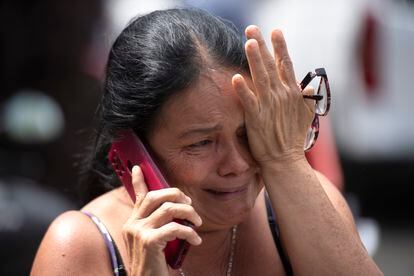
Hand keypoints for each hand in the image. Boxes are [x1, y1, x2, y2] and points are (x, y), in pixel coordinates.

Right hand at [122, 166, 201, 275]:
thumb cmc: (153, 263)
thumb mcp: (152, 240)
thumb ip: (157, 223)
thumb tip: (173, 208)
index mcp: (132, 222)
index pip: (137, 196)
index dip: (139, 180)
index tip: (140, 167)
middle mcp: (132, 224)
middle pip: (155, 196)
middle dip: (177, 195)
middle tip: (190, 204)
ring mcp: (139, 232)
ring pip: (169, 209)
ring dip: (188, 213)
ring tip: (197, 222)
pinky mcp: (149, 242)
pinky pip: (175, 228)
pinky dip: (190, 232)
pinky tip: (195, 240)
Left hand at [232, 26, 313, 167]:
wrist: (285, 160)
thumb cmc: (293, 138)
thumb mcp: (305, 116)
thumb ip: (306, 98)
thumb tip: (307, 84)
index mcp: (292, 93)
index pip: (286, 64)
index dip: (280, 47)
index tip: (275, 31)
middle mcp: (281, 95)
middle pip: (271, 65)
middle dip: (262, 45)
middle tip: (252, 28)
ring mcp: (269, 106)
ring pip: (261, 77)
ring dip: (255, 59)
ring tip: (248, 43)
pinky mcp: (256, 118)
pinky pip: (248, 100)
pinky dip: (243, 89)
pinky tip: (235, 77)